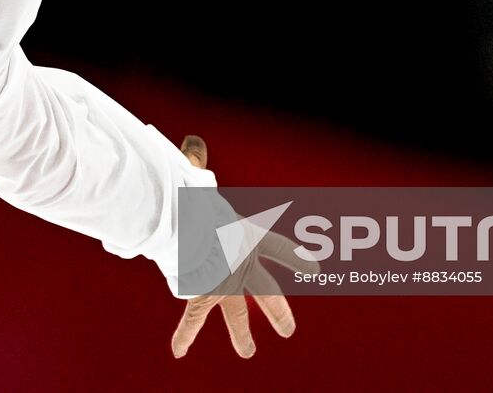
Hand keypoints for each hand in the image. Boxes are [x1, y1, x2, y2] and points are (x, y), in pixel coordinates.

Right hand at [170, 135, 317, 358]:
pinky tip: (178, 351)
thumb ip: (197, 161)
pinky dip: (184, 335)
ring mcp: (226, 285)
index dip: (296, 256)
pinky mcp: (205, 296)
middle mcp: (243, 266)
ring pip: (238, 316)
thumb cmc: (197, 198)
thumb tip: (192, 141)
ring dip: (243, 336)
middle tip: (289, 331)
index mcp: (248, 237)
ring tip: (248, 352)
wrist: (190, 225)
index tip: (314, 269)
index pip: (279, 246)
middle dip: (280, 314)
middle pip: (268, 293)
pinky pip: (192, 319)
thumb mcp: (199, 179)